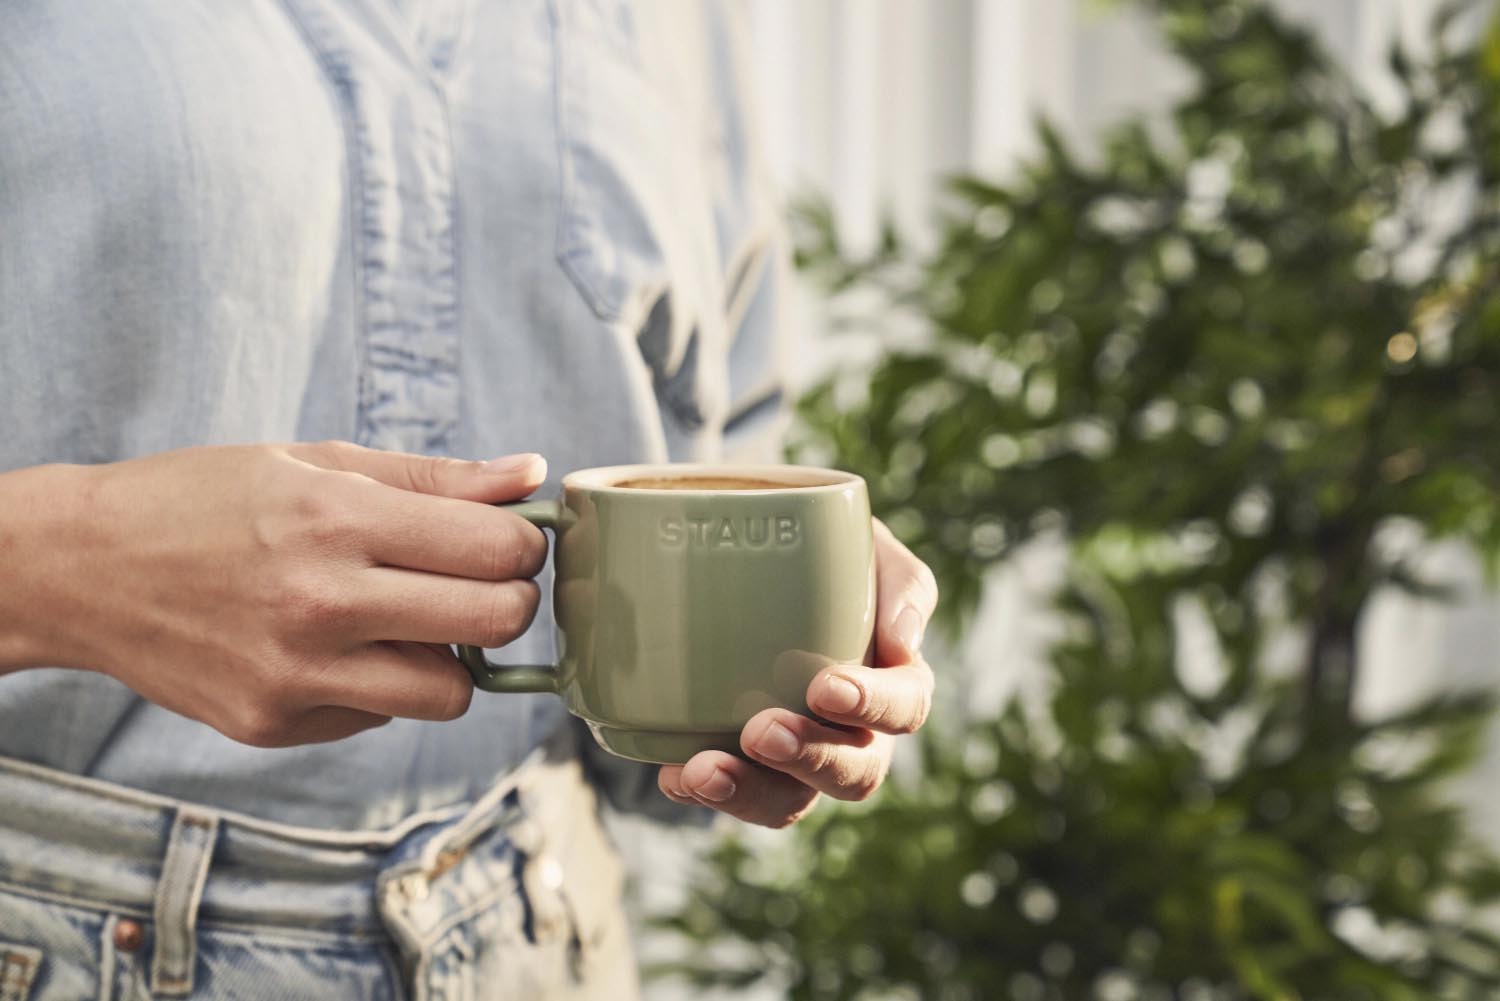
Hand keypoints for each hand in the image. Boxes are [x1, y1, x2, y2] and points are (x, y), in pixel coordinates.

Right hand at [0, 442, 548, 745]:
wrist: (81, 568)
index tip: (512, 540)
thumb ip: (435, 477)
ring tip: (412, 624)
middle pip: (494, 623)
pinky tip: (337, 648)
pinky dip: (380, 686)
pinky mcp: (270, 724)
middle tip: (485, 584)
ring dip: (453, 661)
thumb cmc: (205, 498)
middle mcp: (321, 602)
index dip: (525, 544)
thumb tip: (531, 475)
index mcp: (337, 519)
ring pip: (450, 694)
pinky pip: (379, 717)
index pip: (497, 549)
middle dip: (511, 601)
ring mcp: (294, 674)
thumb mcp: (316, 462)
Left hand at [657, 519, 937, 826]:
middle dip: (808, 758)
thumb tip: (905, 642)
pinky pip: (731, 796)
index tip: (824, 687)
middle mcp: (854, 732)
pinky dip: (701, 791)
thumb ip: (900, 581)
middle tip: (760, 732)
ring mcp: (798, 756)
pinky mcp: (743, 763)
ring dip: (749, 793)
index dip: (873, 707)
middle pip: (854, 774)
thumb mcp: (867, 543)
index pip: (906, 707)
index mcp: (895, 679)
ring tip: (701, 771)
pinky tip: (673, 774)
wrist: (745, 551)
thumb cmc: (823, 549)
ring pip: (791, 802)